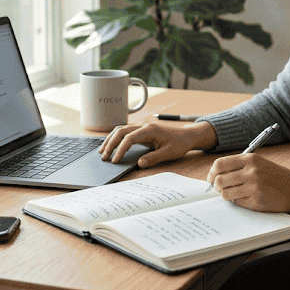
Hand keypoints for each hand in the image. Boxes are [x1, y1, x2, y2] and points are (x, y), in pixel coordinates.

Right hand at [99, 121, 215, 168]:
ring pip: (120, 130)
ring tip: (102, 152)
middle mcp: (143, 126)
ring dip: (110, 140)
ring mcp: (141, 127)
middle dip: (110, 144)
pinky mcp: (141, 131)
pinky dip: (115, 138)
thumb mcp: (169, 153)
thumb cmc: (180, 144)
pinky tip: (110, 146)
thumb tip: (139, 164)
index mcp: (150, 130)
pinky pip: (124, 132)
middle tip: (103, 157)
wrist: (187, 136)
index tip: (115, 161)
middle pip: (121, 131)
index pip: (129, 138)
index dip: (120, 149)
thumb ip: (154, 158)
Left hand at [206, 153, 289, 213]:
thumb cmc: (276, 176)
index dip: (211, 172)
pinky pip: (236, 203)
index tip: (210, 178)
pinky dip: (237, 201)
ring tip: (234, 193)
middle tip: (220, 188)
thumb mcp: (259, 163)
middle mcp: (251, 172)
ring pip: (225, 193)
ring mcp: (254, 187)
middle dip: (216, 186)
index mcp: (250, 159)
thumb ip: (239, 166)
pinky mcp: (256, 201)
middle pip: (219, 180)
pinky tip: (246, 198)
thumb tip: (215, 174)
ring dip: (226, 195)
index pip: (220, 164)